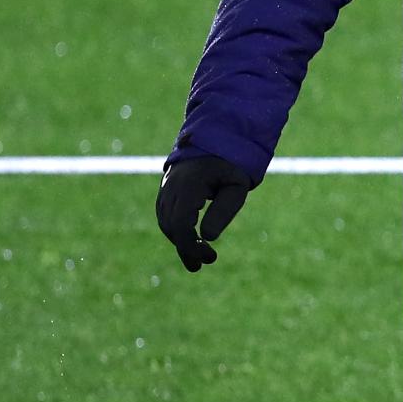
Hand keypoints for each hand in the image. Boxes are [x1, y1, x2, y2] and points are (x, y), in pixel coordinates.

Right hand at [156, 155, 251, 271]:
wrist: (214, 140)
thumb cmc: (230, 164)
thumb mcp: (237, 186)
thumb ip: (224, 211)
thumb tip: (208, 237)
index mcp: (188, 186)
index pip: (181, 224)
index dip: (192, 246)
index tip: (210, 256)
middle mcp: (171, 188)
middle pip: (171, 227)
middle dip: (187, 248)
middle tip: (207, 261)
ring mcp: (166, 189)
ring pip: (166, 224)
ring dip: (180, 243)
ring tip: (198, 259)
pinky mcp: (166, 192)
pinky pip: (166, 218)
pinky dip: (176, 232)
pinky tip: (190, 242)